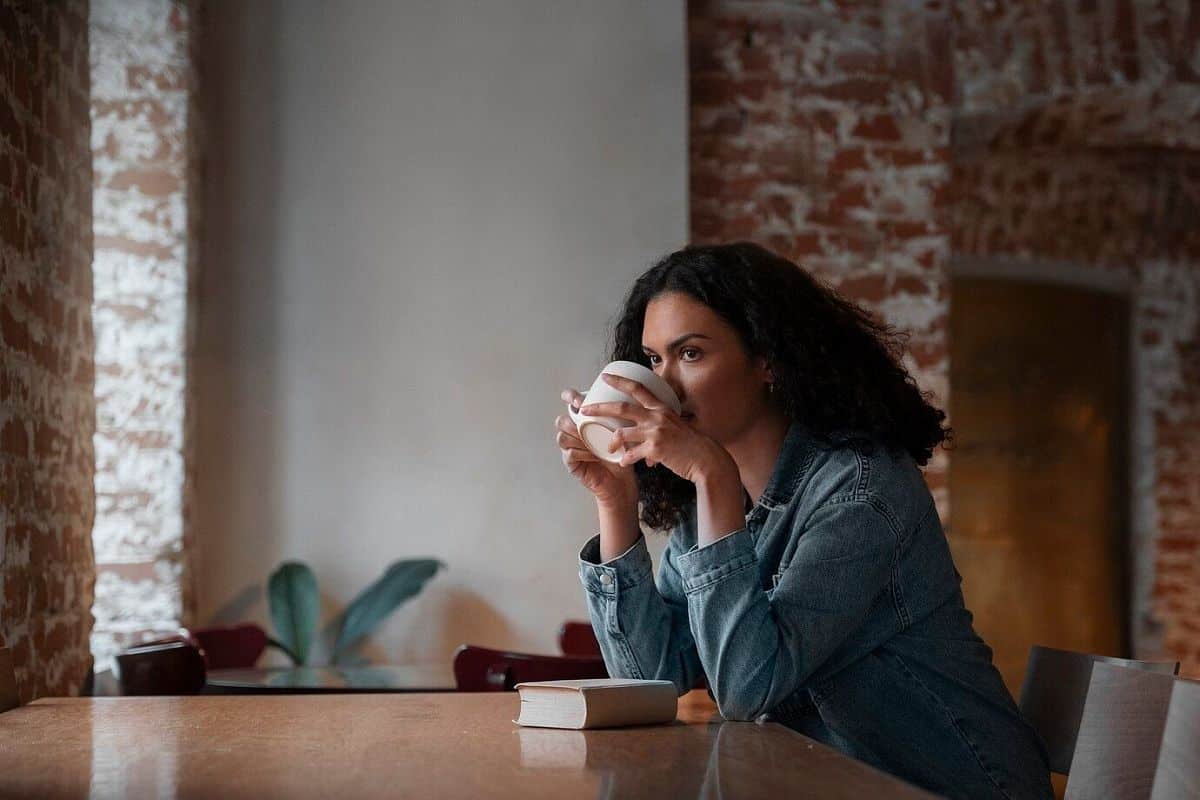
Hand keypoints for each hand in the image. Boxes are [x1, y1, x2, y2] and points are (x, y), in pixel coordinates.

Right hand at [556, 388, 637, 505]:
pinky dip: (582, 452)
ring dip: (578, 436)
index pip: (569, 402)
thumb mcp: (623, 430)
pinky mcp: (571, 464)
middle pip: (562, 420)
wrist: (622, 481)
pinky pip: (569, 454)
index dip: (570, 397)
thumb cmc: (623, 454)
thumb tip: (629, 395)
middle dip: (571, 418)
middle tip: (585, 418)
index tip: (580, 399)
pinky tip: (595, 455)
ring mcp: (570, 449)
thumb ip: (621, 415)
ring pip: (563, 436)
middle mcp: (574, 433)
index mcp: (584, 421)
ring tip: (593, 440)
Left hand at [580, 373, 734, 483]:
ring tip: (608, 449)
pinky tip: (624, 463)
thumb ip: (660, 423)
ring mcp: (655, 433)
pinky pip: (632, 455)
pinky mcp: (655, 449)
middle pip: (622, 408)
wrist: (706, 460)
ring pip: (623, 433)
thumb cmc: (691, 445)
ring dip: (612, 442)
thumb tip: (647, 430)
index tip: (605, 376)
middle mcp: (657, 417)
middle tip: (585, 409)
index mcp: (661, 408)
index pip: (638, 389)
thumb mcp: (676, 425)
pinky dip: (626, 459)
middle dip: (600, 408)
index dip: (620, 381)